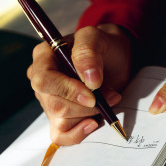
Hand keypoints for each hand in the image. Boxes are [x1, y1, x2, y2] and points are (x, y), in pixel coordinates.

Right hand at [27, 24, 130, 144]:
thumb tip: (89, 81)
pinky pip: (62, 135)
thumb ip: (88, 53)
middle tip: (110, 94)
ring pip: (62, 121)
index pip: (44, 80)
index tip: (93, 94)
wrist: (115, 58)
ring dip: (90, 114)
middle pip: (55, 105)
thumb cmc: (103, 45)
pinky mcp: (63, 115)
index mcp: (44, 58)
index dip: (67, 91)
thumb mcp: (97, 38)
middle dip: (87, 104)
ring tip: (109, 99)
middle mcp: (44, 81)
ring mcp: (51, 100)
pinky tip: (93, 123)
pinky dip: (79, 134)